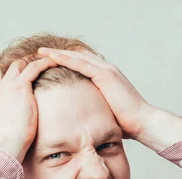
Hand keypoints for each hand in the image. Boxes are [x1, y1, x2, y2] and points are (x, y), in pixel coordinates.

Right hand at [0, 56, 58, 162]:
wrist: (3, 145)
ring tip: (43, 60)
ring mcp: (6, 86)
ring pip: (18, 64)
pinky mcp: (20, 86)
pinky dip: (43, 63)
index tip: (12, 80)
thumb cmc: (0, 147)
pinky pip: (33, 67)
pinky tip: (54, 62)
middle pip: (4, 69)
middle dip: (15, 66)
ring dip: (30, 61)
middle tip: (29, 66)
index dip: (1, 79)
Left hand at [36, 47, 153, 139]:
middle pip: (76, 57)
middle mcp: (106, 70)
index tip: (47, 64)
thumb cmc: (126, 123)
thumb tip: (80, 121)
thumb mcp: (104, 113)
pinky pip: (81, 64)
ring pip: (76, 57)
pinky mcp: (106, 75)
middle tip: (39, 53)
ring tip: (40, 52)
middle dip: (57, 55)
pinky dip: (65, 59)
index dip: (63, 62)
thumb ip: (93, 110)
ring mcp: (106, 70)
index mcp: (105, 78)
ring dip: (57, 54)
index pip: (81, 65)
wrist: (142, 123)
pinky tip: (51, 57)